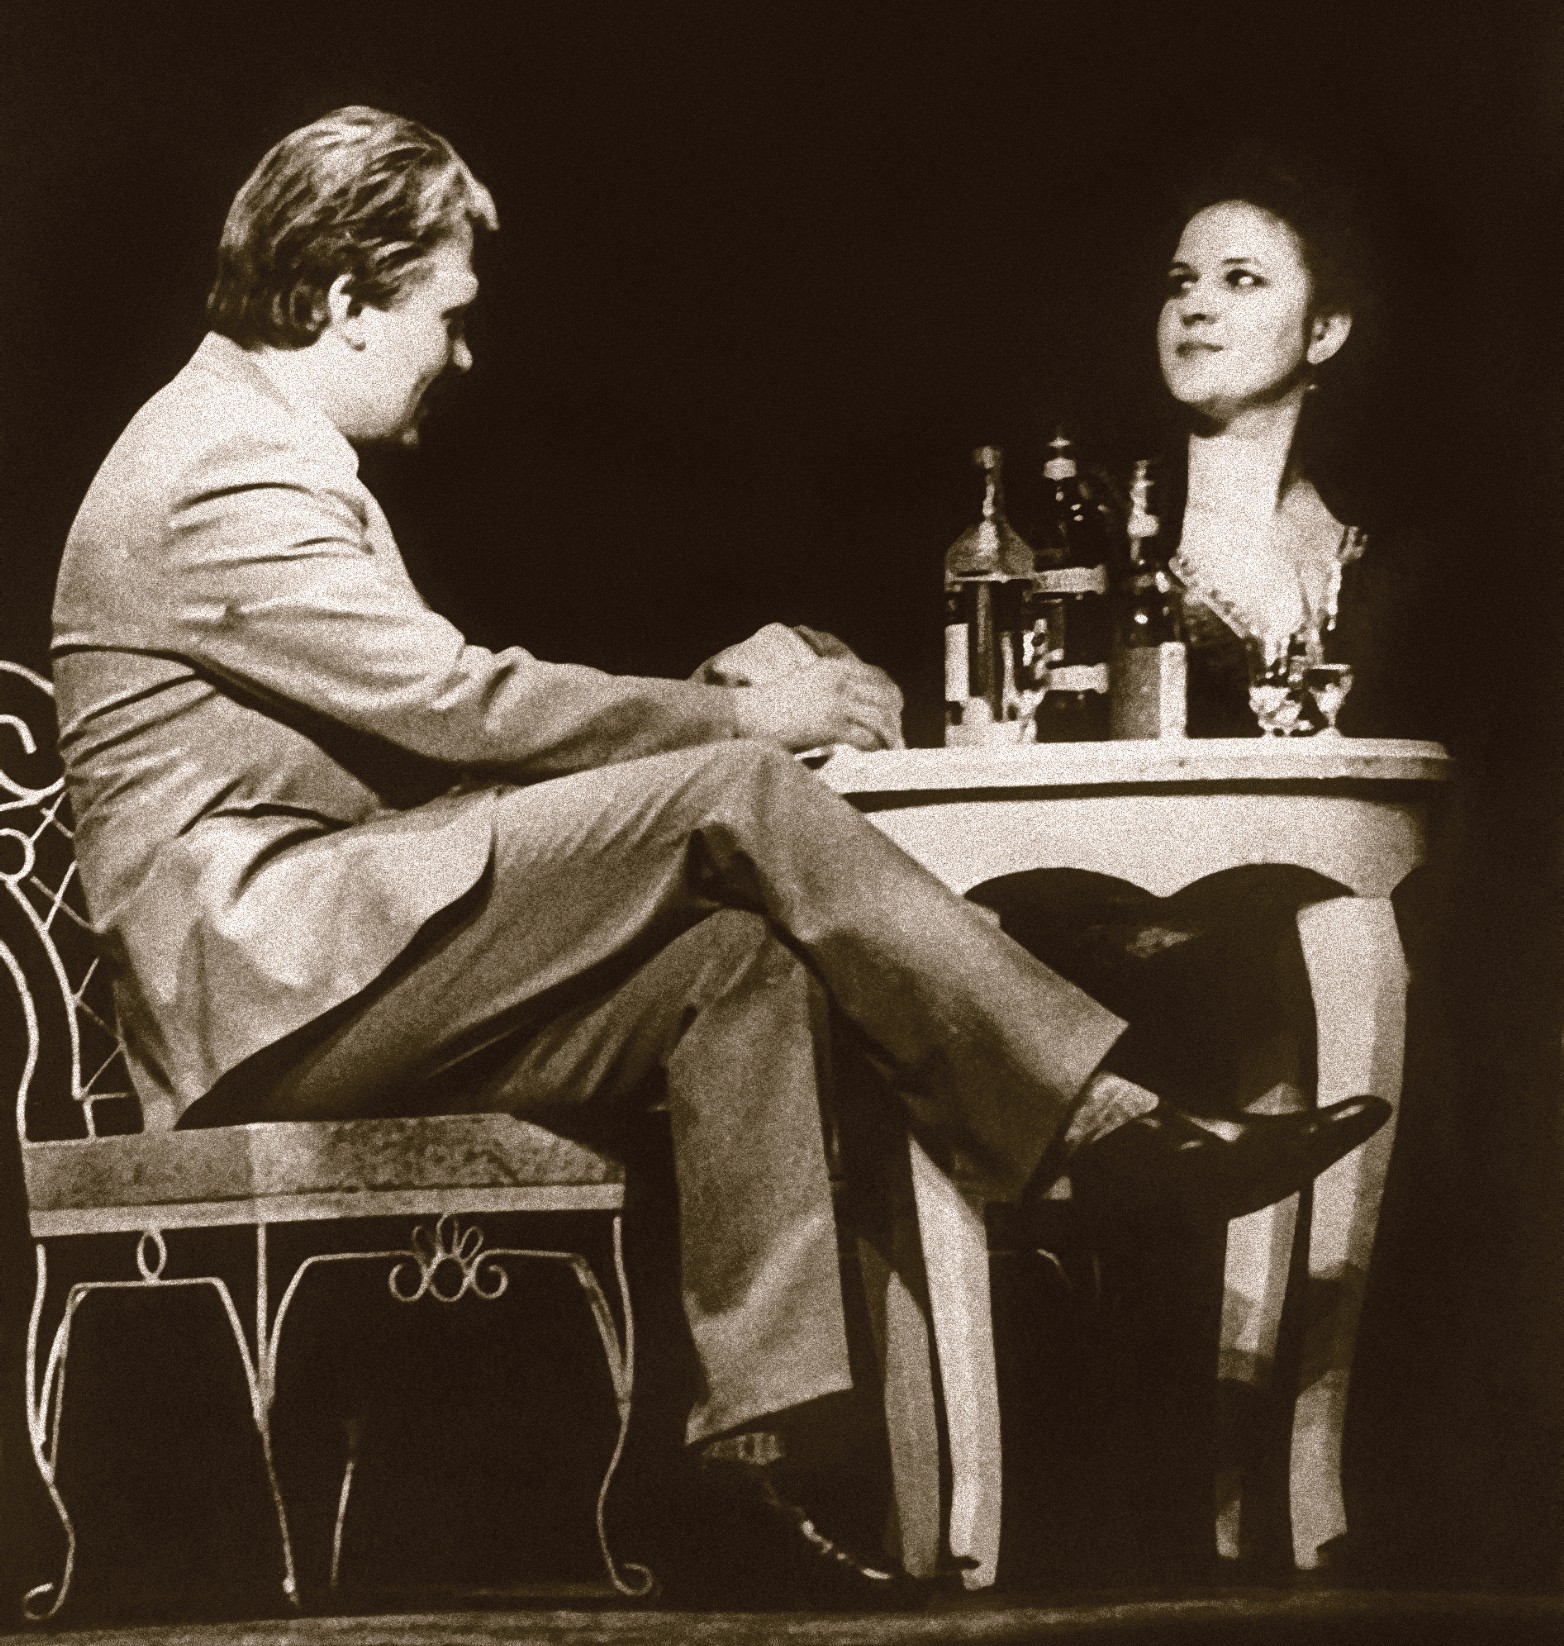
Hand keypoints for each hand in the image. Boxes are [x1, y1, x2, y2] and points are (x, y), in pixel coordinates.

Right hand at [732, 657, 903, 751]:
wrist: (746, 714)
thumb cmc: (772, 707)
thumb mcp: (808, 686)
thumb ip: (832, 691)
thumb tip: (856, 712)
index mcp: (834, 668)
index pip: (879, 678)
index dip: (892, 698)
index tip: (895, 715)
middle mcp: (839, 681)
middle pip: (885, 698)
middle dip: (894, 720)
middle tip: (896, 739)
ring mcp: (836, 702)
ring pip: (881, 718)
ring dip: (889, 737)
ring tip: (889, 751)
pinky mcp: (830, 725)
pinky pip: (866, 737)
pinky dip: (874, 748)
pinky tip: (871, 756)